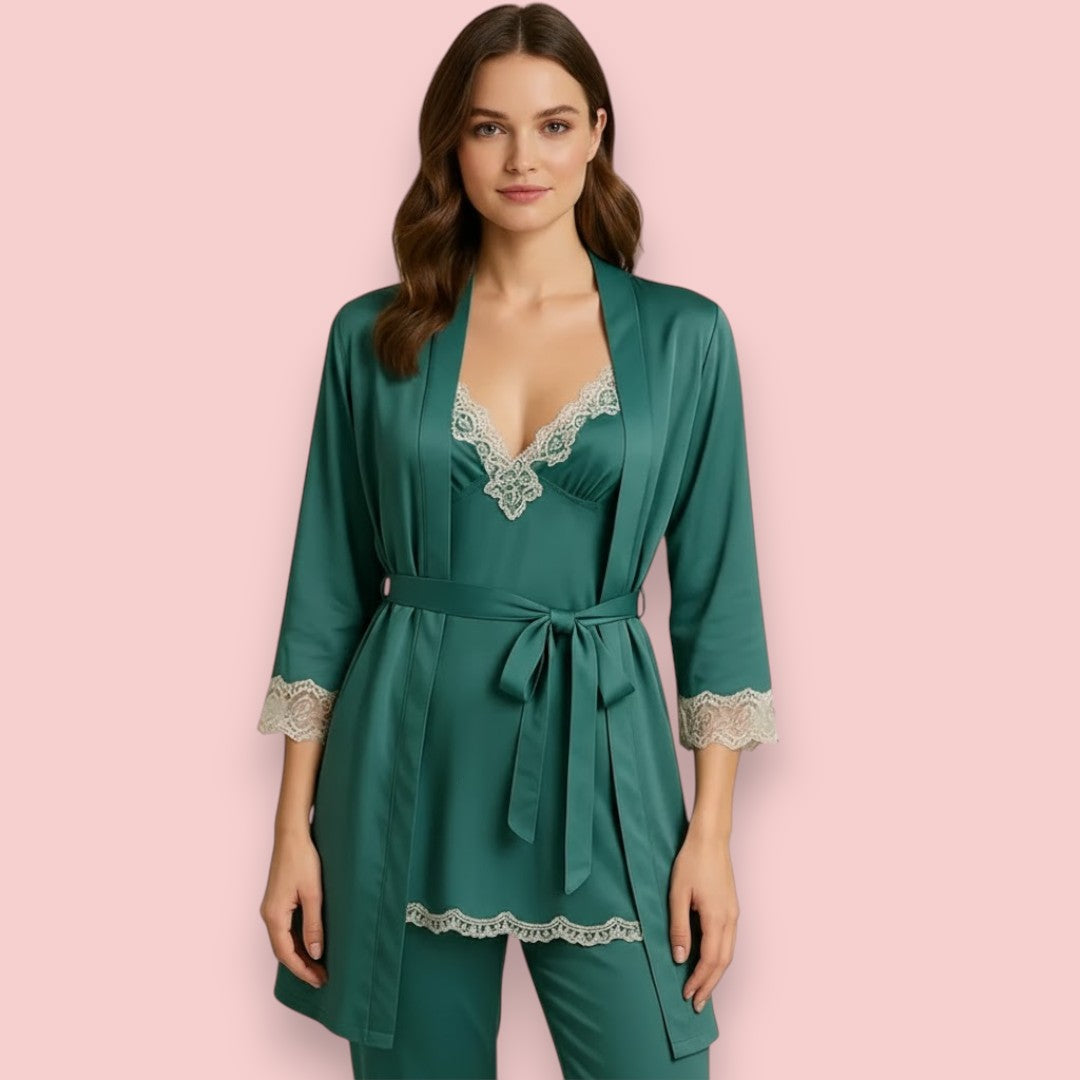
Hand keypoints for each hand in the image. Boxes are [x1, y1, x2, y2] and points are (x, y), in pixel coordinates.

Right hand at [260, 830, 327, 988]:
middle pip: (282, 951)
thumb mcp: (313, 894)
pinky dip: (295, 942)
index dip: (303, 970)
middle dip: (301, 966)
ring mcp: (271, 908)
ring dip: (299, 955)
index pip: (286, 954)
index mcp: (274, 915)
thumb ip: (313, 925)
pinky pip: (284, 929)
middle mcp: (268, 914)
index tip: (319, 980)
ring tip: (318, 966)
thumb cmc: (303, 860)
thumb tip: (315, 953)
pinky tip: (309, 944)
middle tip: (321, 978)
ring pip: (283, 941)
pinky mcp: (277, 901)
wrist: (291, 835)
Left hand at [668, 829, 737, 1012]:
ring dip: (715, 974)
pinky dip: (719, 958)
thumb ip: (679, 928)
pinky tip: (708, 962)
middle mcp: (730, 919)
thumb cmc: (691, 862)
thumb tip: (680, 958)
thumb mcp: (677, 894)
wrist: (710, 839)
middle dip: (710, 985)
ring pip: (728, 953)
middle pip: (723, 963)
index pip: (710, 960)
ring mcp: (733, 914)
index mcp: (716, 918)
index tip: (687, 995)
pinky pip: (728, 941)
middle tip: (696, 1003)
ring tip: (702, 989)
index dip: (699, 981)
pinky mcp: (731, 908)